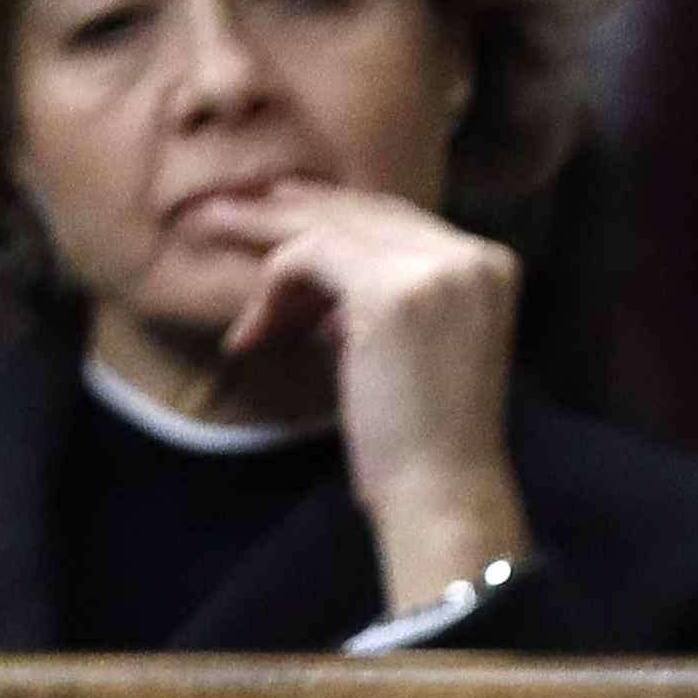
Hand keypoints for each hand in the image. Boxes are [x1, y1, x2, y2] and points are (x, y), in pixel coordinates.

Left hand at [208, 181, 528, 612]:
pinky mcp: (390, 290)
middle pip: (365, 212)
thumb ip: (380, 305)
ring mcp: (435, 269)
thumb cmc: (422, 442)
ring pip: (330, 228)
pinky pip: (308, 257)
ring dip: (265, 244)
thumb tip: (317, 298)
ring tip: (209, 230)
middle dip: (289, 209)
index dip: (334, 216)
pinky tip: (252, 330)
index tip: (276, 213)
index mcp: (489, 266)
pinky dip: (272, 288)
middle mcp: (471, 255)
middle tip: (224, 206)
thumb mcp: (408, 351)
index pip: (398, 220)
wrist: (441, 492)